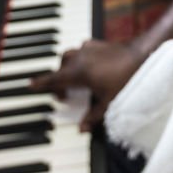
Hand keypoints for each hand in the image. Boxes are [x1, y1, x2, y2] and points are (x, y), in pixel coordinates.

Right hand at [29, 39, 146, 131]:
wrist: (142, 54)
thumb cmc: (125, 78)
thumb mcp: (109, 102)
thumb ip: (93, 117)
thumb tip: (81, 129)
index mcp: (78, 73)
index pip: (54, 79)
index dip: (41, 83)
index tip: (31, 85)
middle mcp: (79, 58)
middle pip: (60, 68)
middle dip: (58, 80)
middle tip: (63, 94)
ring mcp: (88, 49)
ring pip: (69, 56)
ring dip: (68, 68)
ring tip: (75, 81)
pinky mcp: (97, 44)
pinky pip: (82, 50)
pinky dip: (80, 59)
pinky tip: (89, 66)